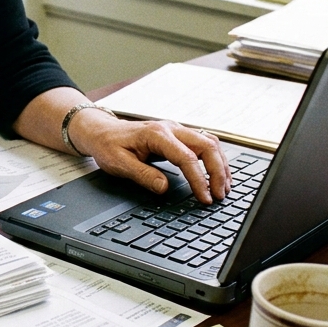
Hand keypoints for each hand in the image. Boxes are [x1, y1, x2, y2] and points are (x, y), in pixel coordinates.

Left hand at [70, 112, 231, 203]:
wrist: (102, 131)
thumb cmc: (109, 145)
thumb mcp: (119, 163)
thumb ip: (143, 175)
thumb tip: (164, 188)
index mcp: (157, 135)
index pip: (187, 157)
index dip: (199, 179)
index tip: (204, 197)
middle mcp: (171, 128)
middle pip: (207, 146)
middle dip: (218, 172)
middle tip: (220, 195)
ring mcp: (177, 130)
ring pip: (210, 143)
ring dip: (221, 165)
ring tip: (224, 188)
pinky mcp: (179, 135)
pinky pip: (205, 144)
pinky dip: (215, 159)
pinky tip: (219, 174)